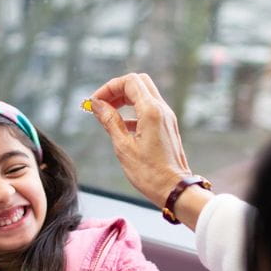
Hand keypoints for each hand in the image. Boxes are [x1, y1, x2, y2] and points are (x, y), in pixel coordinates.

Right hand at [89, 73, 192, 207]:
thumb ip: (110, 121)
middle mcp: (162, 110)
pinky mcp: (167, 127)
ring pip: (144, 95)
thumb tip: (97, 105)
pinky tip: (121, 127)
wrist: (175, 189)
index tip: (96, 102)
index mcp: (151, 111)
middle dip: (117, 89)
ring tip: (107, 115)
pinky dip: (133, 111)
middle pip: (139, 83)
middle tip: (102, 104)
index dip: (109, 87)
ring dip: (125, 99)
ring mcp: (166, 118)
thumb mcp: (123, 146)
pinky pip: (149, 109)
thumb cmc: (150, 172)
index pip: (130, 82)